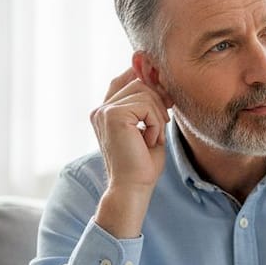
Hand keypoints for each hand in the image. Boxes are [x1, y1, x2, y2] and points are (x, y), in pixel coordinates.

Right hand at [89, 69, 169, 237]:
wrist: (133, 188)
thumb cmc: (143, 164)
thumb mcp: (148, 127)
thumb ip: (149, 103)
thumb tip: (158, 76)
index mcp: (106, 111)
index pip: (125, 78)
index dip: (146, 80)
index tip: (164, 98)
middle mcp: (101, 109)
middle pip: (140, 82)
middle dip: (158, 102)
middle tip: (160, 128)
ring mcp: (104, 111)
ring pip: (145, 92)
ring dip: (158, 116)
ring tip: (152, 138)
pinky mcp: (113, 115)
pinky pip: (147, 105)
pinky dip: (156, 124)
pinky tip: (149, 141)